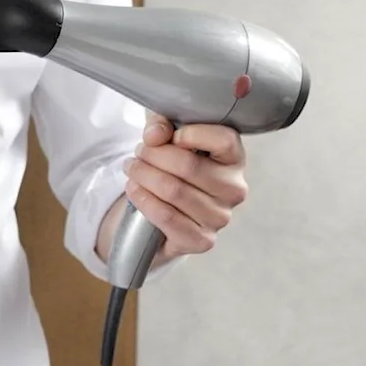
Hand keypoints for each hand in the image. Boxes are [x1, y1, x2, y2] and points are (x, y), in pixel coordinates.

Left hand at [122, 111, 248, 258]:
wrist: (161, 211)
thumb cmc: (170, 169)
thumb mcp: (165, 137)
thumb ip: (161, 125)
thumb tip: (155, 134)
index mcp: (234, 159)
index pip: (224, 139)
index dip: (190, 133)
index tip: (166, 135)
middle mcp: (234, 189)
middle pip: (189, 166)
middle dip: (153, 156)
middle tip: (137, 153)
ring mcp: (220, 217)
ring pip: (174, 190)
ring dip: (144, 177)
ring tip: (131, 169)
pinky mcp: (202, 240)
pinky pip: (167, 216)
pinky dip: (144, 200)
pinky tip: (134, 190)